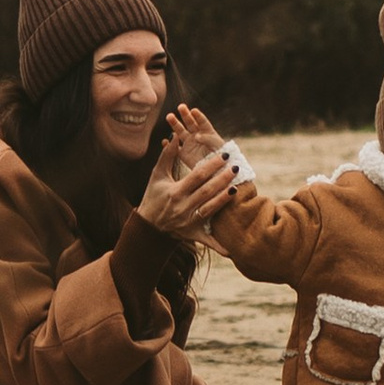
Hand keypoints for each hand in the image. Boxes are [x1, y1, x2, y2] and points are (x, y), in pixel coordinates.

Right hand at [137, 109, 237, 239]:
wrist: (147, 226)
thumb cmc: (153, 197)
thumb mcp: (156, 176)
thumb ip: (166, 156)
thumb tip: (175, 136)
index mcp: (175, 192)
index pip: (197, 176)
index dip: (211, 165)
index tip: (224, 155)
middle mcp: (182, 207)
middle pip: (206, 191)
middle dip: (222, 179)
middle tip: (236, 167)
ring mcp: (188, 222)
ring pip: (210, 209)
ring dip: (223, 199)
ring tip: (236, 187)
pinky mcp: (193, 234)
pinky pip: (207, 240)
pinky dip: (219, 245)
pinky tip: (233, 247)